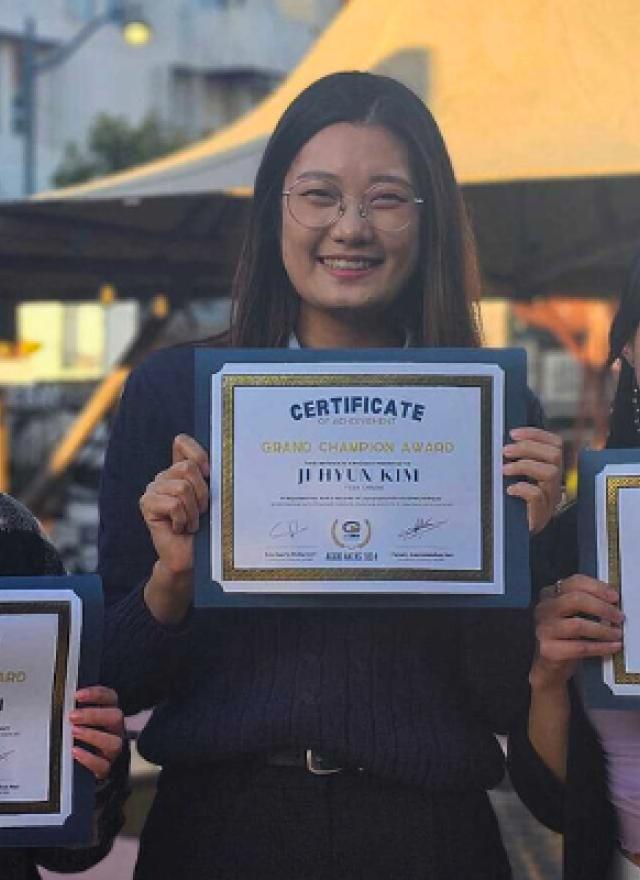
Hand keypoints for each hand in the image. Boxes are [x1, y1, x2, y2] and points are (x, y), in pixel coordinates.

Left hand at [69, 686, 123, 780]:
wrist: (93, 762)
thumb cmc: (85, 734)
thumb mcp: (83, 718)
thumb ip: (78, 708)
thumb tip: (61, 701)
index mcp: (110, 712)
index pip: (110, 697)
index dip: (96, 694)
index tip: (78, 695)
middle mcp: (116, 729)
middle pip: (116, 718)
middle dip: (93, 715)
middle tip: (73, 716)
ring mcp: (113, 749)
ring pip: (113, 742)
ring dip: (92, 735)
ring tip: (74, 732)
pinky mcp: (107, 767)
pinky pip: (103, 765)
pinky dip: (89, 758)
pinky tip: (75, 752)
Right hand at [139, 434, 209, 575]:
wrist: (191, 556)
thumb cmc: (205, 528)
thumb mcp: (213, 498)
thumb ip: (210, 477)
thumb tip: (217, 463)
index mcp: (180, 470)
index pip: (182, 442)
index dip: (198, 453)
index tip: (210, 473)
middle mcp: (164, 476)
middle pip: (187, 467)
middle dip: (202, 493)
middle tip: (202, 512)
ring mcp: (153, 489)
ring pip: (182, 487)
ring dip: (193, 510)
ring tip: (191, 522)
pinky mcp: (147, 504)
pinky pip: (173, 503)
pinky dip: (183, 519)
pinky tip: (180, 528)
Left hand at [503, 427, 562, 532]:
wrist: (514, 538)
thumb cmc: (514, 505)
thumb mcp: (517, 479)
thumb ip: (517, 462)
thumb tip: (504, 444)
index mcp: (551, 472)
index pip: (555, 444)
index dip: (536, 434)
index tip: (513, 433)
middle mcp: (555, 484)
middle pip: (555, 455)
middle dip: (528, 448)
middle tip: (506, 451)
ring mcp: (550, 500)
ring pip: (551, 472)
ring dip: (525, 465)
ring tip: (505, 470)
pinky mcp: (540, 515)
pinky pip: (537, 495)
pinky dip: (523, 488)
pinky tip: (510, 489)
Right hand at [531, 574, 623, 687]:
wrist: (549, 666)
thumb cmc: (565, 637)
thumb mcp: (571, 614)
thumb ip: (587, 602)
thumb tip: (612, 598)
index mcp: (550, 594)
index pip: (574, 582)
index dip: (597, 588)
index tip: (615, 597)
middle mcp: (544, 609)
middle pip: (575, 600)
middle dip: (602, 608)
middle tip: (619, 617)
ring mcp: (544, 629)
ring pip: (578, 625)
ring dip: (603, 630)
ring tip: (617, 634)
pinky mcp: (548, 649)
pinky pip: (580, 647)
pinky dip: (600, 647)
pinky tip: (612, 647)